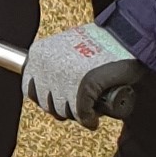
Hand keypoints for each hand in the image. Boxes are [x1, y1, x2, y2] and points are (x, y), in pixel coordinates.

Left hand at [23, 20, 140, 125]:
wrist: (125, 37)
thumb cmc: (100, 43)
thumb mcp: (67, 48)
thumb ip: (54, 66)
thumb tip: (50, 92)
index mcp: (39, 54)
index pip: (30, 89)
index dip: (45, 100)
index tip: (57, 102)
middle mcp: (47, 65)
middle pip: (47, 104)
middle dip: (63, 109)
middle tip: (77, 105)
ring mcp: (65, 76)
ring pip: (64, 111)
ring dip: (77, 114)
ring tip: (88, 106)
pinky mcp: (84, 85)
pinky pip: (82, 114)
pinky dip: (89, 120)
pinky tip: (93, 120)